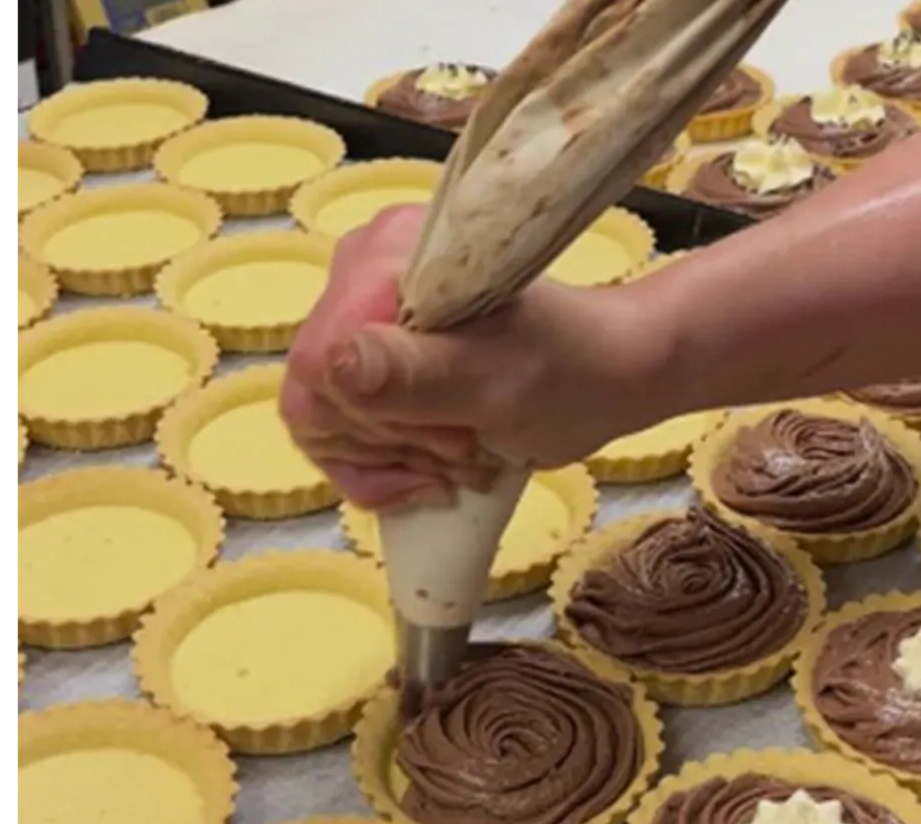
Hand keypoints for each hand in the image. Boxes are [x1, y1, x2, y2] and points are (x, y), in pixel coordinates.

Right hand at [279, 206, 658, 507]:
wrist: (603, 371)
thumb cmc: (566, 373)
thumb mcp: (494, 382)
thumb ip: (412, 374)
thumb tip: (331, 367)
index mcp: (382, 258)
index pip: (317, 367)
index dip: (371, 426)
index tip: (447, 439)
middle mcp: (357, 272)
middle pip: (319, 400)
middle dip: (393, 445)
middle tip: (467, 450)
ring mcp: (360, 312)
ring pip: (328, 421)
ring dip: (396, 459)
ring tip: (465, 455)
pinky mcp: (372, 349)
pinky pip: (342, 427)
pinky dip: (390, 462)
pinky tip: (438, 467)